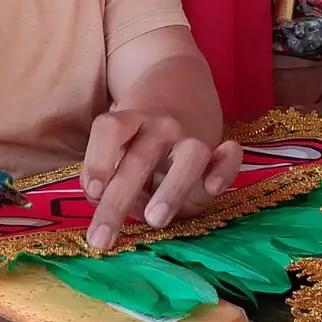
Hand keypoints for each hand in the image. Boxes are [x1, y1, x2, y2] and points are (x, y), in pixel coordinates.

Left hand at [79, 109, 242, 250]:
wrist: (182, 83)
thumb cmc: (140, 132)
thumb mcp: (119, 143)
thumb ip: (113, 173)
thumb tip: (106, 201)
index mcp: (130, 119)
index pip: (111, 130)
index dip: (99, 159)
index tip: (91, 191)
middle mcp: (160, 126)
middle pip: (139, 161)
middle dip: (118, 202)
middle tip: (102, 238)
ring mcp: (192, 136)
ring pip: (189, 157)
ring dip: (171, 189)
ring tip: (155, 219)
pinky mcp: (218, 149)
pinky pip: (229, 158)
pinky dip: (225, 168)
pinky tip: (214, 186)